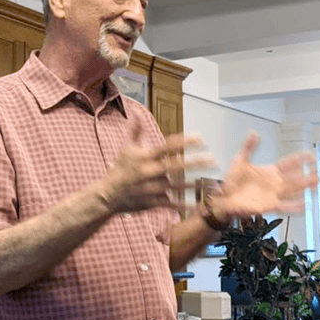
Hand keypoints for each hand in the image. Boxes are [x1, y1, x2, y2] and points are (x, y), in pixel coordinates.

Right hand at [98, 122, 214, 213]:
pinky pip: (170, 204)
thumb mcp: (126, 149)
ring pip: (176, 186)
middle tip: (212, 159)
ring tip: (209, 181)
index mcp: (145, 157)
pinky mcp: (151, 202)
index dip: (184, 141)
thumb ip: (136, 131)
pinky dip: (182, 206)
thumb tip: (137, 113)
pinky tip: (195, 205)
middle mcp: (149, 171)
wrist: (107, 195)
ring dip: (194, 184)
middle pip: (175, 165)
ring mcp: (151, 188)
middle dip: (194, 162)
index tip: (200, 137)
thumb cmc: (119, 169)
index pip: (167, 146)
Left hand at [212, 132, 318, 217]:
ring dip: (306, 186)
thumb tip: (254, 133)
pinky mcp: (269, 205)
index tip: (312, 154)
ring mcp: (273, 194)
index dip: (301, 158)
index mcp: (270, 171)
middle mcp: (275, 182)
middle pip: (297, 177)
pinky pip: (285, 205)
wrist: (223, 197)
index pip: (290, 163)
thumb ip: (248, 147)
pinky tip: (304, 204)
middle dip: (310, 173)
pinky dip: (295, 205)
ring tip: (318, 182)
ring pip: (294, 189)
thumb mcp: (239, 160)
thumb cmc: (231, 181)